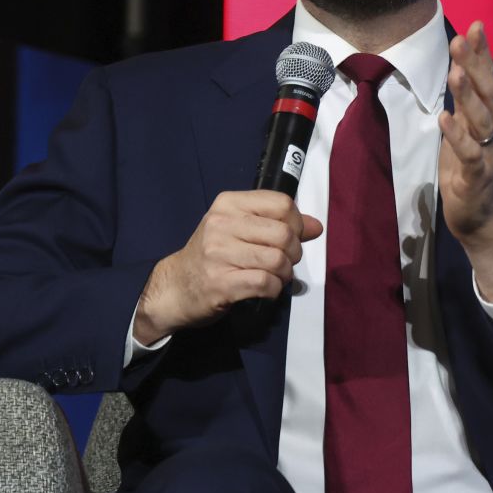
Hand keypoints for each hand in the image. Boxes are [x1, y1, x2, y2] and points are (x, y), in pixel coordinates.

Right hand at [134, 191, 322, 342]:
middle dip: (294, 252)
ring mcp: (218, 254)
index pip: (282, 203)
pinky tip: (267, 289)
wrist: (175, 287)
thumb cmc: (212, 255)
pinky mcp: (220, 283)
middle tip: (285, 261)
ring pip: (277, 260)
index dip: (297, 223)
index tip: (292, 236)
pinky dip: (274, 289)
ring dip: (285, 274)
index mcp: (228, 204)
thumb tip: (316, 226)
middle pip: (283, 233)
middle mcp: (221, 224)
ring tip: (276, 276)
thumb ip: (278, 223)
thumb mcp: (239, 229)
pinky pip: (266, 283)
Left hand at [439, 22, 492, 301]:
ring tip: (456, 72)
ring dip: (467, 95)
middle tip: (462, 38)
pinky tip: (445, 118)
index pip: (488, 79)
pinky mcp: (476, 175)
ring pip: (479, 119)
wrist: (485, 218)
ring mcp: (488, 152)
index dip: (482, 53)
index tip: (475, 25)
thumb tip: (459, 69)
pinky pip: (468, 152)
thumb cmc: (472, 171)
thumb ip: (466, 103)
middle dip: (475, 64)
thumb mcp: (467, 130)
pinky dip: (457, 135)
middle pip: (487, 92)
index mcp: (492, 118)